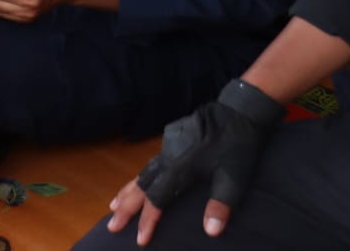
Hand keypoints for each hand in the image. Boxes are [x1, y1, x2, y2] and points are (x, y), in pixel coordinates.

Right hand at [105, 78, 284, 243]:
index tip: (140, 240)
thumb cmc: (237, 146)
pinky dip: (139, 178)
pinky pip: (149, 164)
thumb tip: (209, 232)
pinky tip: (139, 183)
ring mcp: (167, 147)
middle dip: (126, 208)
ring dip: (127, 192)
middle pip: (141, 187)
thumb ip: (220, 205)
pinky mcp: (171, 140)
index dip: (148, 221)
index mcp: (179, 168)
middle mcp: (167, 158)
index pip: (157, 200)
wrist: (237, 111)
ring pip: (142, 173)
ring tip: (113, 205)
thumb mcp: (234, 178)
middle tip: (112, 226)